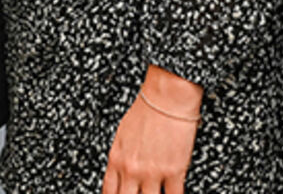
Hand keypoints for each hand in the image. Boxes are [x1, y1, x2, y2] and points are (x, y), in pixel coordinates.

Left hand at [102, 65, 201, 193]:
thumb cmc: (146, 110)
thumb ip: (119, 157)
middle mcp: (131, 169)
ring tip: (154, 193)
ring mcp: (152, 173)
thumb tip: (121, 174)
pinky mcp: (174, 171)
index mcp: (116, 159)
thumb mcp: (122, 134)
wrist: (168, 97)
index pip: (109, 192)